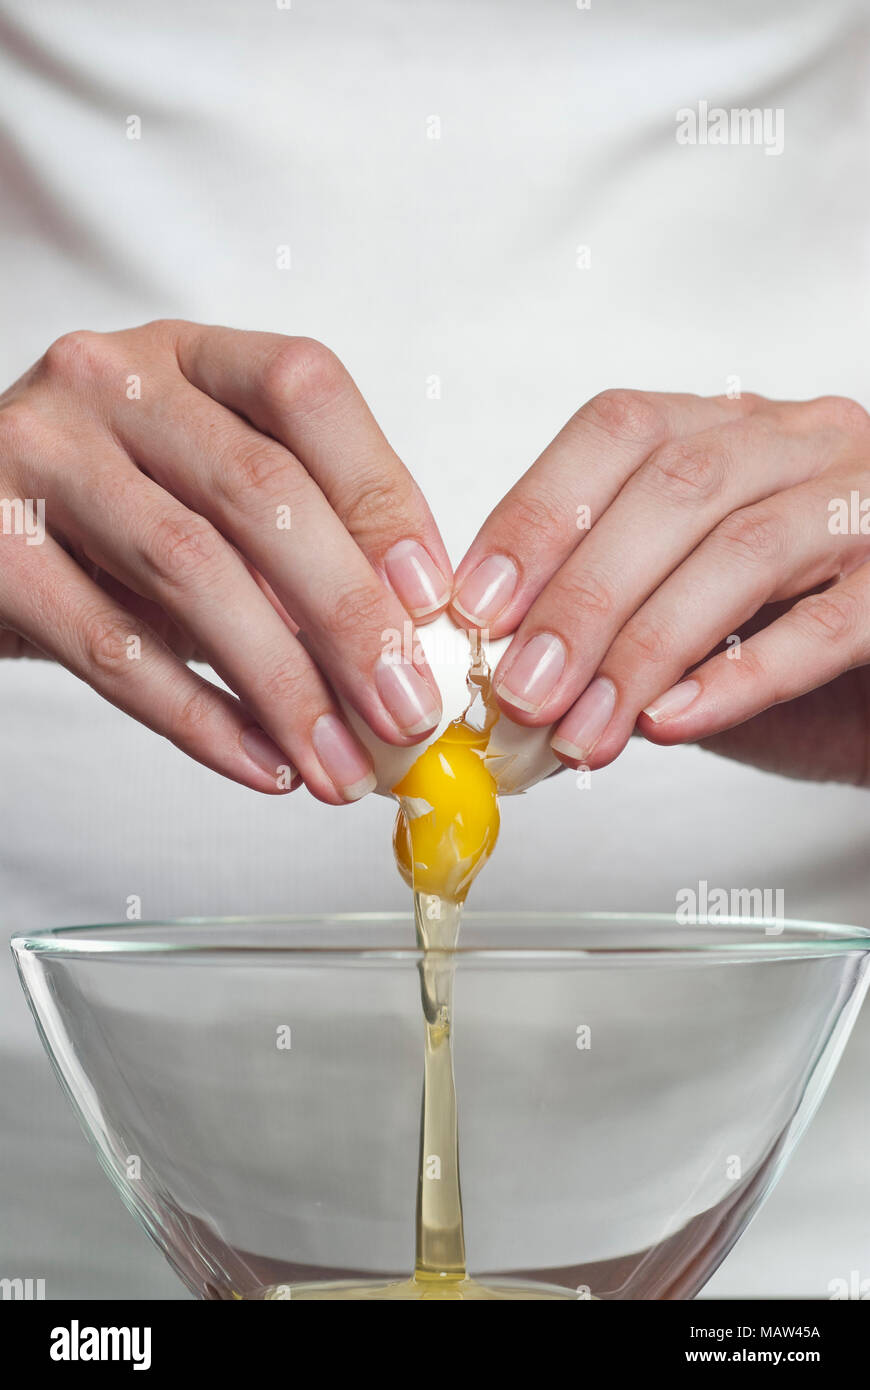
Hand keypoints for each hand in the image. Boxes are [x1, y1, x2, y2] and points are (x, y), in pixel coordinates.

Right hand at [0, 322, 450, 801]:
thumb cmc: (100, 519)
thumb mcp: (196, 497)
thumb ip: (284, 546)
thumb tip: (403, 644)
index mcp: (186, 357)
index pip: (304, 391)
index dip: (381, 494)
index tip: (434, 598)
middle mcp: (110, 382)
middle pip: (259, 491)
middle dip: (351, 614)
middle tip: (407, 709)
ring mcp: (39, 455)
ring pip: (192, 569)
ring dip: (284, 684)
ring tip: (340, 765)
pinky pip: (111, 647)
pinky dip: (198, 717)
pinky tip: (259, 762)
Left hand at [451, 390, 869, 786]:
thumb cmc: (790, 630)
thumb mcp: (686, 604)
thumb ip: (610, 619)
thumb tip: (503, 671)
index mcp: (730, 430)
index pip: (619, 432)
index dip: (537, 513)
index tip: (476, 607)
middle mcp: (801, 445)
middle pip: (675, 490)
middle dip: (581, 597)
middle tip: (522, 690)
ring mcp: (866, 505)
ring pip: (742, 550)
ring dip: (644, 649)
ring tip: (582, 727)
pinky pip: (827, 627)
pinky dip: (740, 678)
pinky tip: (672, 720)